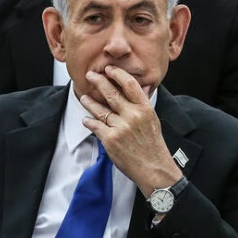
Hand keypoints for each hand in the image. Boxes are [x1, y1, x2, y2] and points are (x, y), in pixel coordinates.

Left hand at [80, 66, 182, 194]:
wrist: (153, 168)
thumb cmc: (153, 145)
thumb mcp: (153, 120)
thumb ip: (142, 105)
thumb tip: (137, 88)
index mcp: (145, 109)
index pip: (130, 84)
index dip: (117, 74)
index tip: (108, 69)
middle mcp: (133, 116)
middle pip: (111, 93)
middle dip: (98, 82)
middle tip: (90, 75)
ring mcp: (121, 127)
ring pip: (100, 110)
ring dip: (89, 102)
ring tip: (83, 97)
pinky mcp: (110, 139)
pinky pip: (95, 126)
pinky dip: (89, 122)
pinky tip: (86, 119)